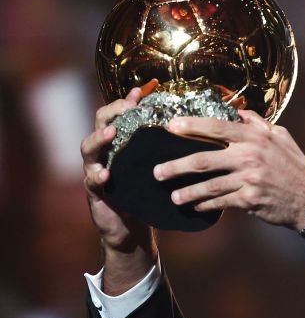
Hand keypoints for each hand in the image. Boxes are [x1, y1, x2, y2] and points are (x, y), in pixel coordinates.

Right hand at [82, 87, 153, 252]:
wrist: (131, 227)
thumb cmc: (147, 194)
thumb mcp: (158, 169)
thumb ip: (169, 152)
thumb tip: (201, 134)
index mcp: (121, 143)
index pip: (120, 114)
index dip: (127, 101)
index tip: (140, 90)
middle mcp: (105, 152)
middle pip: (100, 123)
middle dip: (112, 112)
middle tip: (125, 107)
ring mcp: (96, 169)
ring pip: (88, 148)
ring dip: (99, 139)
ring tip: (111, 133)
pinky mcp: (94, 191)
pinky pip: (91, 181)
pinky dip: (97, 176)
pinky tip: (105, 174)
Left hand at [154, 111, 304, 231]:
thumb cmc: (296, 167)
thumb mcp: (282, 138)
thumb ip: (260, 124)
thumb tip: (240, 112)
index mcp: (255, 137)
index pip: (216, 126)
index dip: (191, 126)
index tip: (170, 126)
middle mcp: (250, 156)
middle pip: (203, 159)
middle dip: (176, 166)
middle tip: (157, 172)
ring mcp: (249, 179)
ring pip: (208, 185)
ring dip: (187, 192)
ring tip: (174, 196)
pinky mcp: (249, 199)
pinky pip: (221, 203)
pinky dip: (206, 206)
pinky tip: (196, 207)